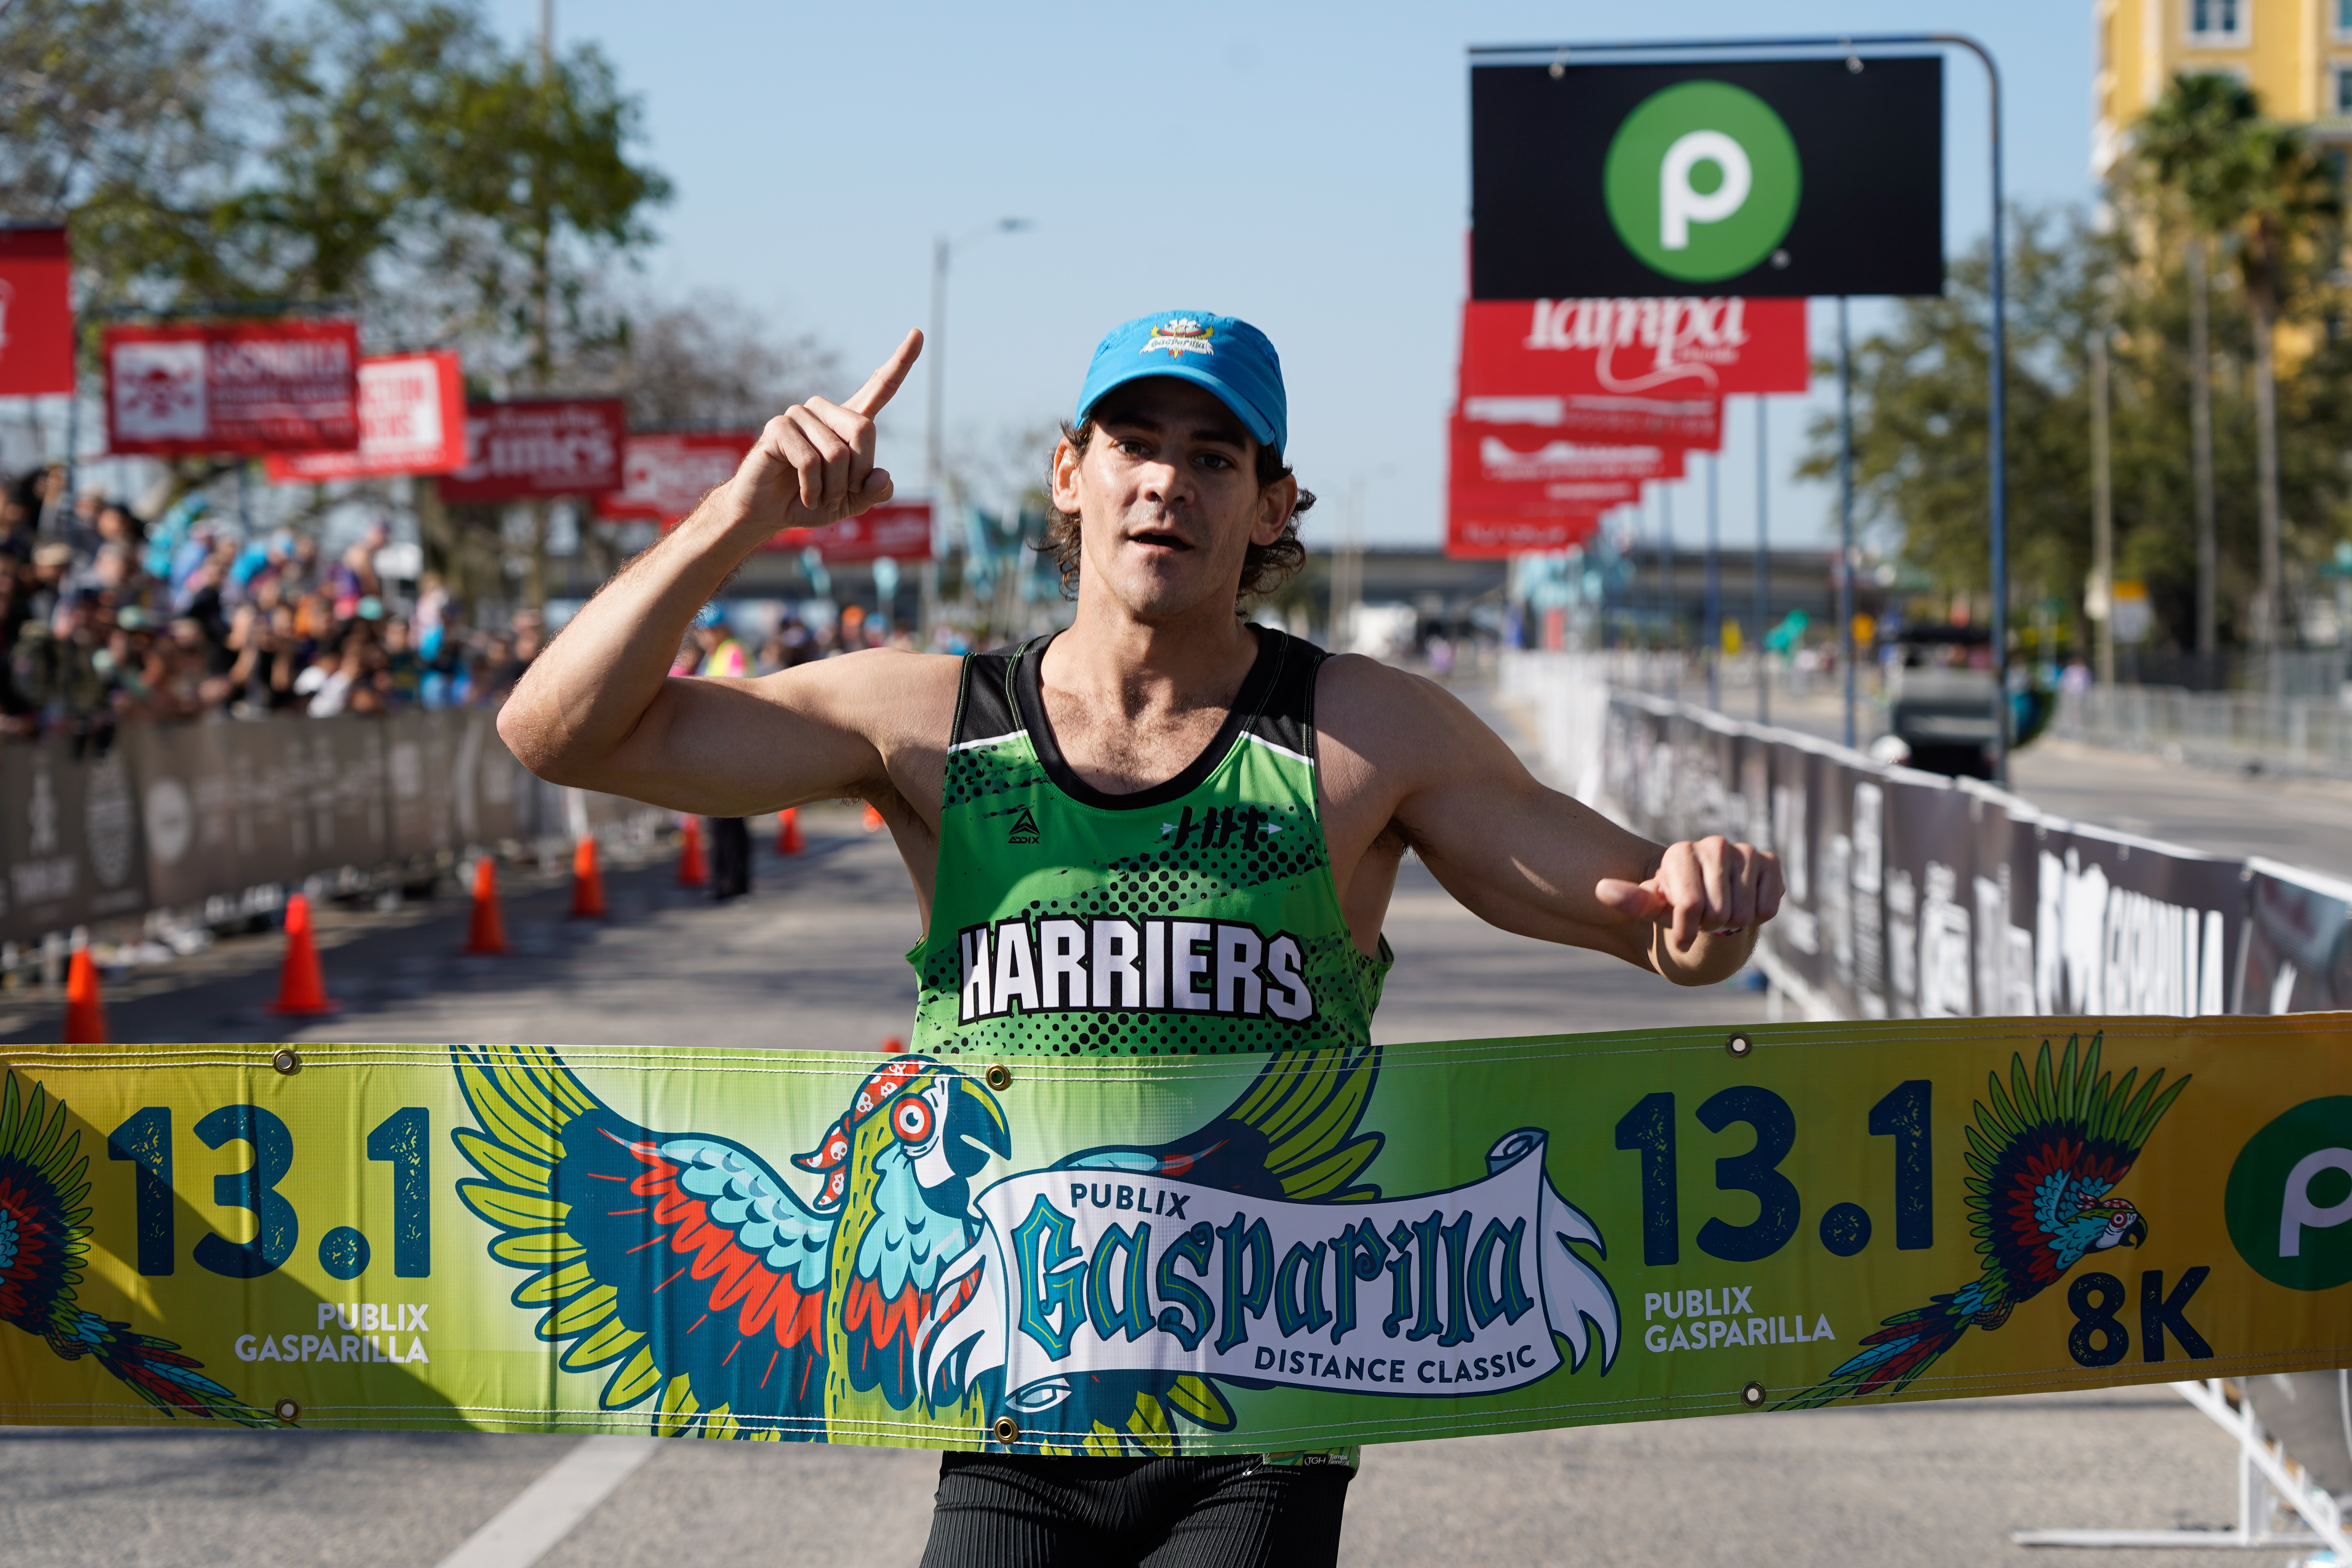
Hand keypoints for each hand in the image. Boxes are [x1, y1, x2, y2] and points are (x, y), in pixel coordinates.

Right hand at [727, 329, 922, 532]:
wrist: (769, 513)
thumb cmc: (812, 502)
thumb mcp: (853, 502)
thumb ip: (874, 492)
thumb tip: (882, 477)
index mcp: (849, 422)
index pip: (880, 386)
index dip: (900, 362)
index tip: (918, 334)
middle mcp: (826, 411)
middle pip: (863, 429)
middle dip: (858, 473)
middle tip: (841, 494)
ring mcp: (800, 415)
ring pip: (836, 452)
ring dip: (833, 488)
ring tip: (818, 496)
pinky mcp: (779, 427)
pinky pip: (810, 461)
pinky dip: (813, 489)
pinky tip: (806, 497)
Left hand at [1594, 836, 1783, 954]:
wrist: (1710, 902)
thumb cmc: (1675, 904)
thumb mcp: (1651, 907)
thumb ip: (1629, 901)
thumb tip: (1600, 889)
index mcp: (1679, 853)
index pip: (1689, 906)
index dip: (1686, 930)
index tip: (1681, 934)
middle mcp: (1713, 845)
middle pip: (1719, 912)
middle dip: (1710, 926)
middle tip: (1705, 918)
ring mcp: (1743, 851)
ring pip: (1744, 913)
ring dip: (1733, 923)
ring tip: (1723, 911)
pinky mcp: (1770, 863)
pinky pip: (1767, 907)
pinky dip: (1757, 917)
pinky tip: (1745, 904)